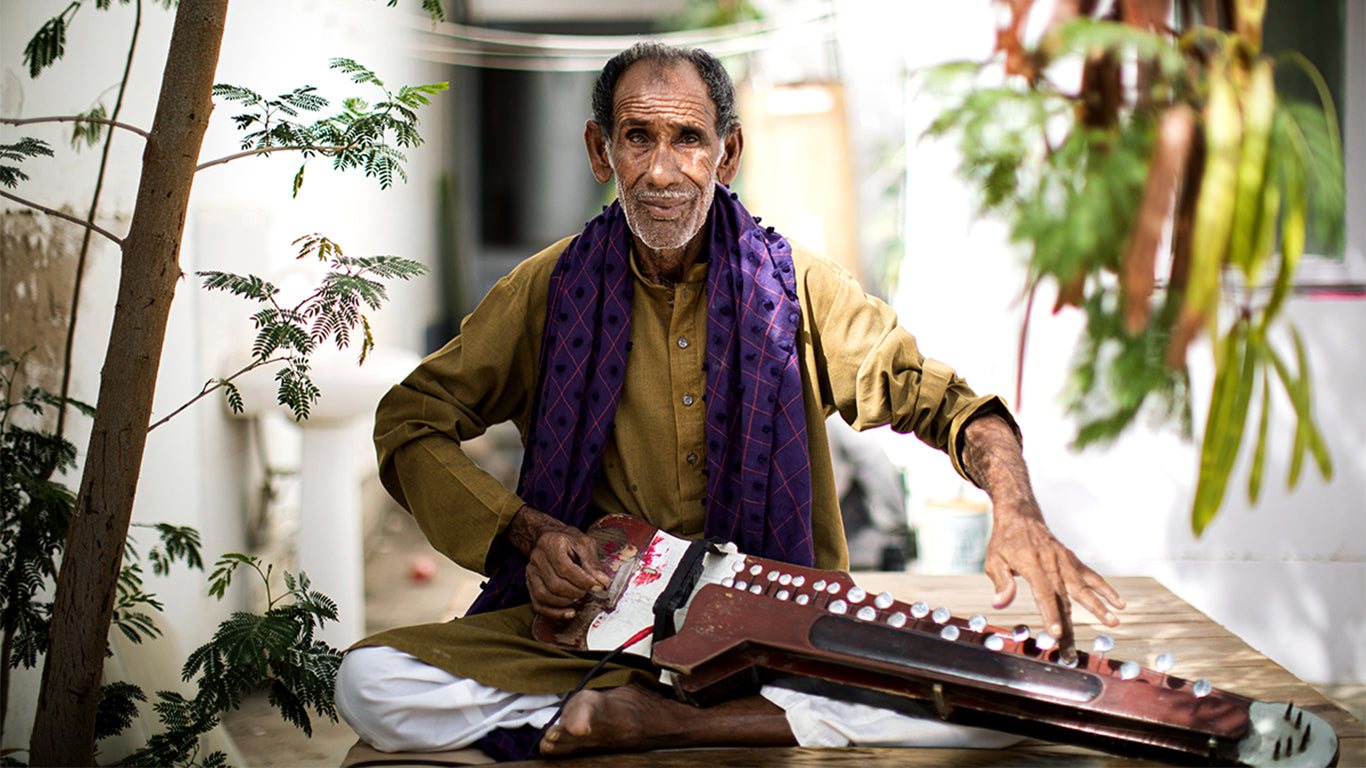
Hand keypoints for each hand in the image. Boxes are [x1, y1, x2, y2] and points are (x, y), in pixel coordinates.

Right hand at [506, 507, 610, 619]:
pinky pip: (538, 604)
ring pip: (545, 596)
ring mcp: (531, 572)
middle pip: (555, 584)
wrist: (548, 537)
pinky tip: (569, 612)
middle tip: (588, 590)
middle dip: (576, 592)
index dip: (583, 581)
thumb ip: (593, 563)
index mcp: (552, 544)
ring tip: (579, 596)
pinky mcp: (529, 584)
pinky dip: (554, 612)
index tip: (597, 586)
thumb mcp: (584, 544)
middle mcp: (537, 558)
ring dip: (566, 602)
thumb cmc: (568, 540)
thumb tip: (603, 582)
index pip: (565, 569)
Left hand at [983, 501, 1124, 658]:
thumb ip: (1001, 583)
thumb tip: (999, 604)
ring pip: (1083, 588)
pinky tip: (1119, 602)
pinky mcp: (1072, 560)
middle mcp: (1052, 562)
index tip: (1055, 633)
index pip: (1044, 593)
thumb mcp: (994, 560)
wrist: (1021, 515)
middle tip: (1072, 651)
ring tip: (1113, 622)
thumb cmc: (1004, 540)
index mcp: (1032, 564)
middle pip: (1064, 599)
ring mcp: (1065, 561)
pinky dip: (1105, 589)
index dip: (1050, 614)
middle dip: (1069, 627)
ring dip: (1098, 607)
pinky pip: (1091, 576)